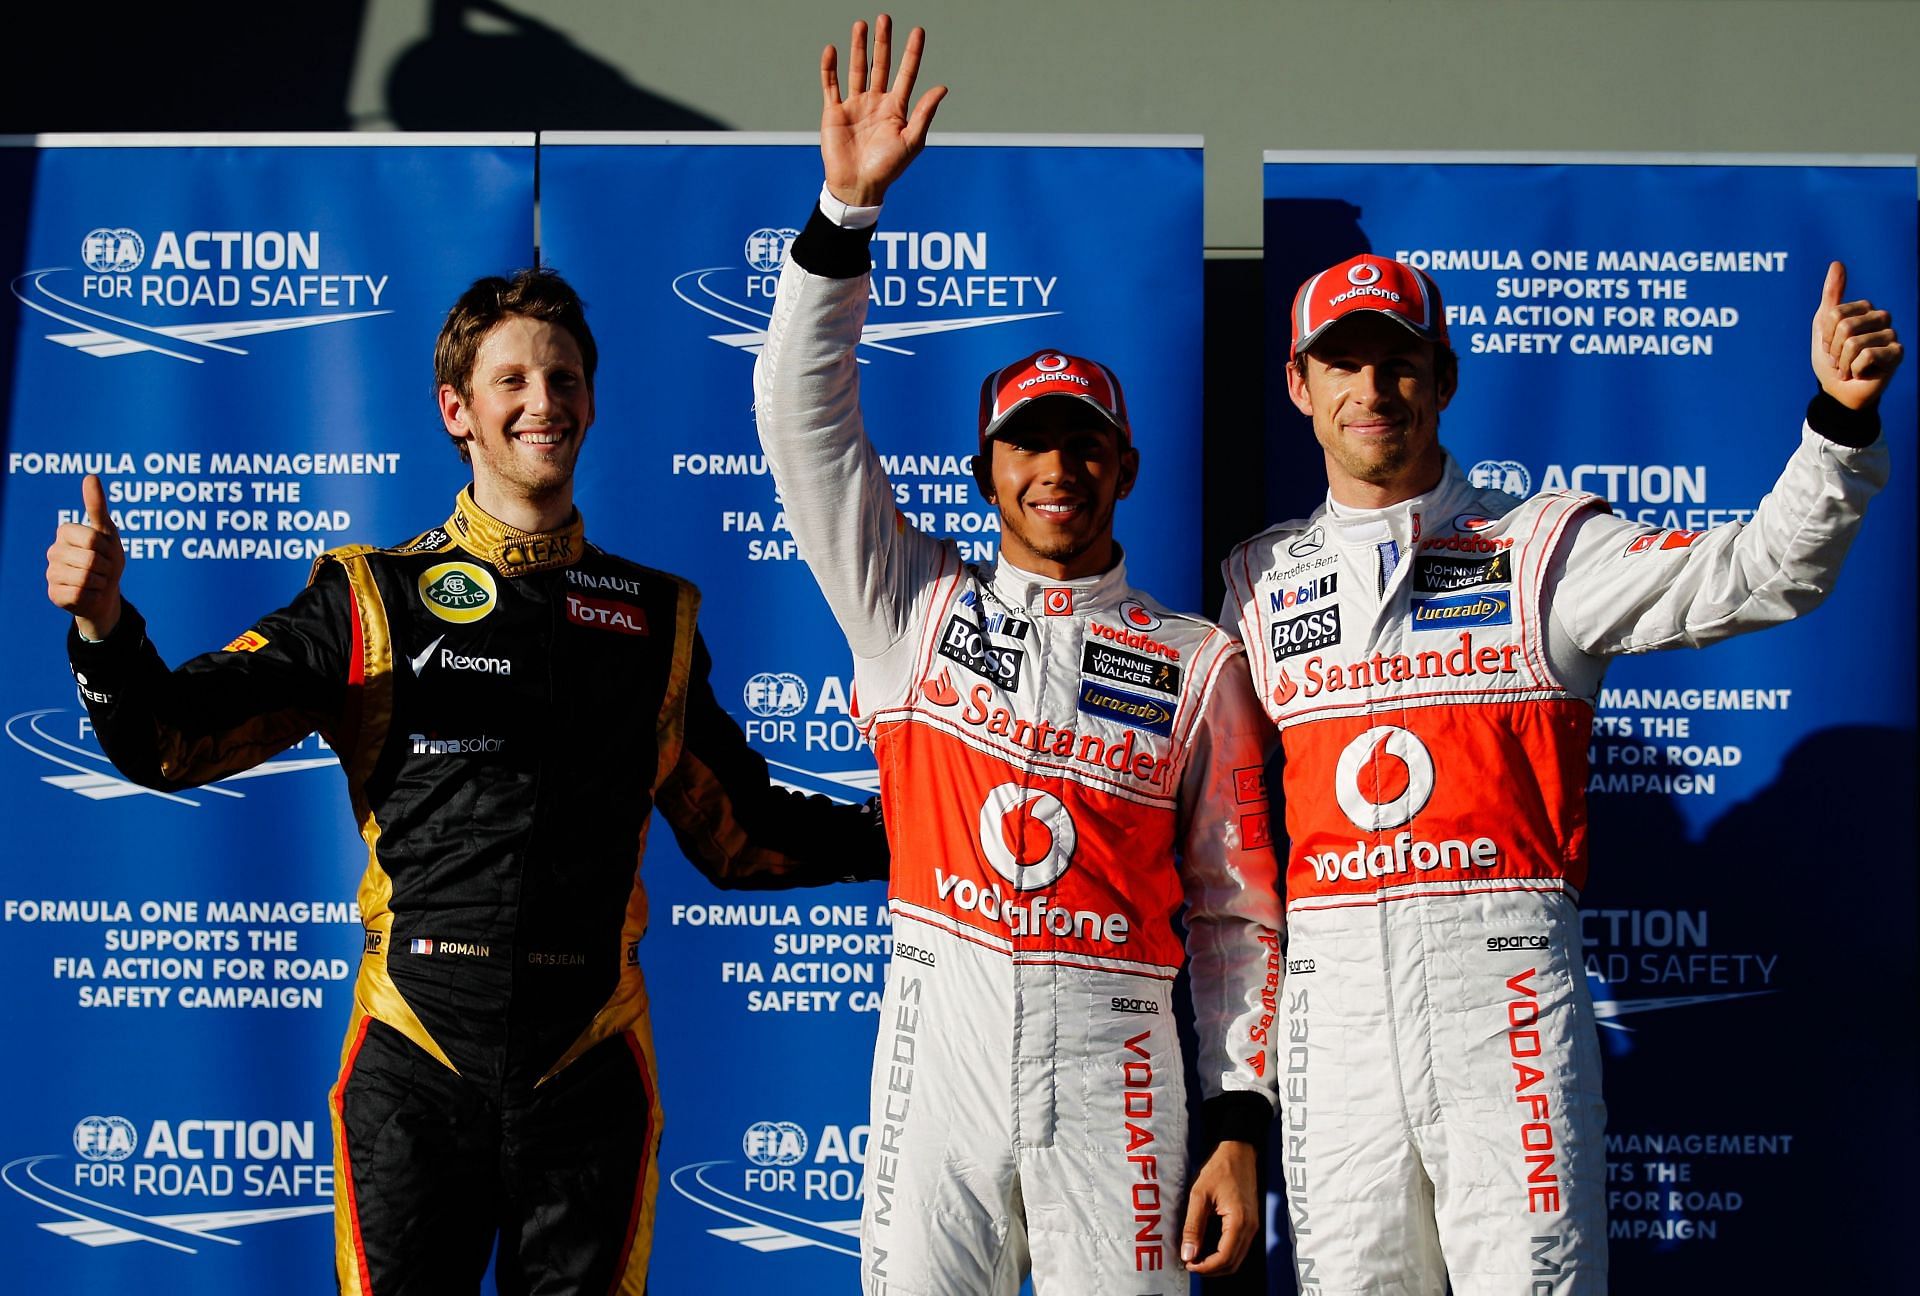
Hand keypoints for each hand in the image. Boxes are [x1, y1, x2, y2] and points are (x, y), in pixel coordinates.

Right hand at [46, 473, 125, 638]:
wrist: (107, 591)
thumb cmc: (108, 559)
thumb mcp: (108, 532)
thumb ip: (97, 505)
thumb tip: (90, 476)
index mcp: (65, 531)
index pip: (93, 539)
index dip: (108, 548)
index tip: (106, 550)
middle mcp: (53, 550)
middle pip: (91, 560)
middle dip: (106, 568)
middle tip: (103, 569)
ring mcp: (51, 573)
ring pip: (85, 579)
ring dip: (101, 582)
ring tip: (96, 580)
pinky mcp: (54, 593)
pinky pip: (80, 594)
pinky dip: (93, 595)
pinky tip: (88, 593)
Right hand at [820, 14, 945, 206]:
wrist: (857, 186)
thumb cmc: (887, 168)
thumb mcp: (912, 140)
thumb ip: (924, 113)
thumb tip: (942, 87)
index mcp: (896, 109)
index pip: (906, 73)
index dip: (912, 53)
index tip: (918, 31)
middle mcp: (876, 103)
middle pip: (881, 65)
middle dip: (883, 42)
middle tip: (885, 18)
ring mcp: (855, 105)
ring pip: (857, 70)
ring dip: (859, 48)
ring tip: (861, 25)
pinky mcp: (834, 112)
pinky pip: (831, 85)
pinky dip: (830, 68)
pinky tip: (832, 50)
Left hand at [1180, 1138, 1258, 1275]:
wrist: (1239, 1150)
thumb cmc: (1219, 1168)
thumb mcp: (1199, 1195)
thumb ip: (1193, 1227)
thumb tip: (1188, 1254)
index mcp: (1239, 1222)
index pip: (1224, 1259)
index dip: (1205, 1267)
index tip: (1187, 1264)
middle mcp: (1250, 1228)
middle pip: (1232, 1264)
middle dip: (1210, 1269)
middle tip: (1190, 1263)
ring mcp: (1253, 1226)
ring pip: (1237, 1258)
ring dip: (1217, 1263)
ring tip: (1196, 1256)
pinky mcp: (1251, 1222)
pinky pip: (1239, 1247)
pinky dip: (1224, 1254)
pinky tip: (1208, 1247)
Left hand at [1812, 260, 1902, 409]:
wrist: (1838, 391)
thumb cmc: (1831, 359)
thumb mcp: (1823, 326)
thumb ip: (1831, 295)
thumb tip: (1837, 263)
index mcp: (1865, 309)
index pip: (1835, 313)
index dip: (1825, 334)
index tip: (1830, 345)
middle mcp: (1882, 319)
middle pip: (1845, 326)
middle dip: (1834, 348)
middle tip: (1839, 358)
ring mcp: (1891, 336)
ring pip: (1854, 343)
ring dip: (1843, 362)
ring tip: (1849, 367)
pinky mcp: (1897, 354)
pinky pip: (1866, 356)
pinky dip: (1855, 369)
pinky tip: (1861, 373)